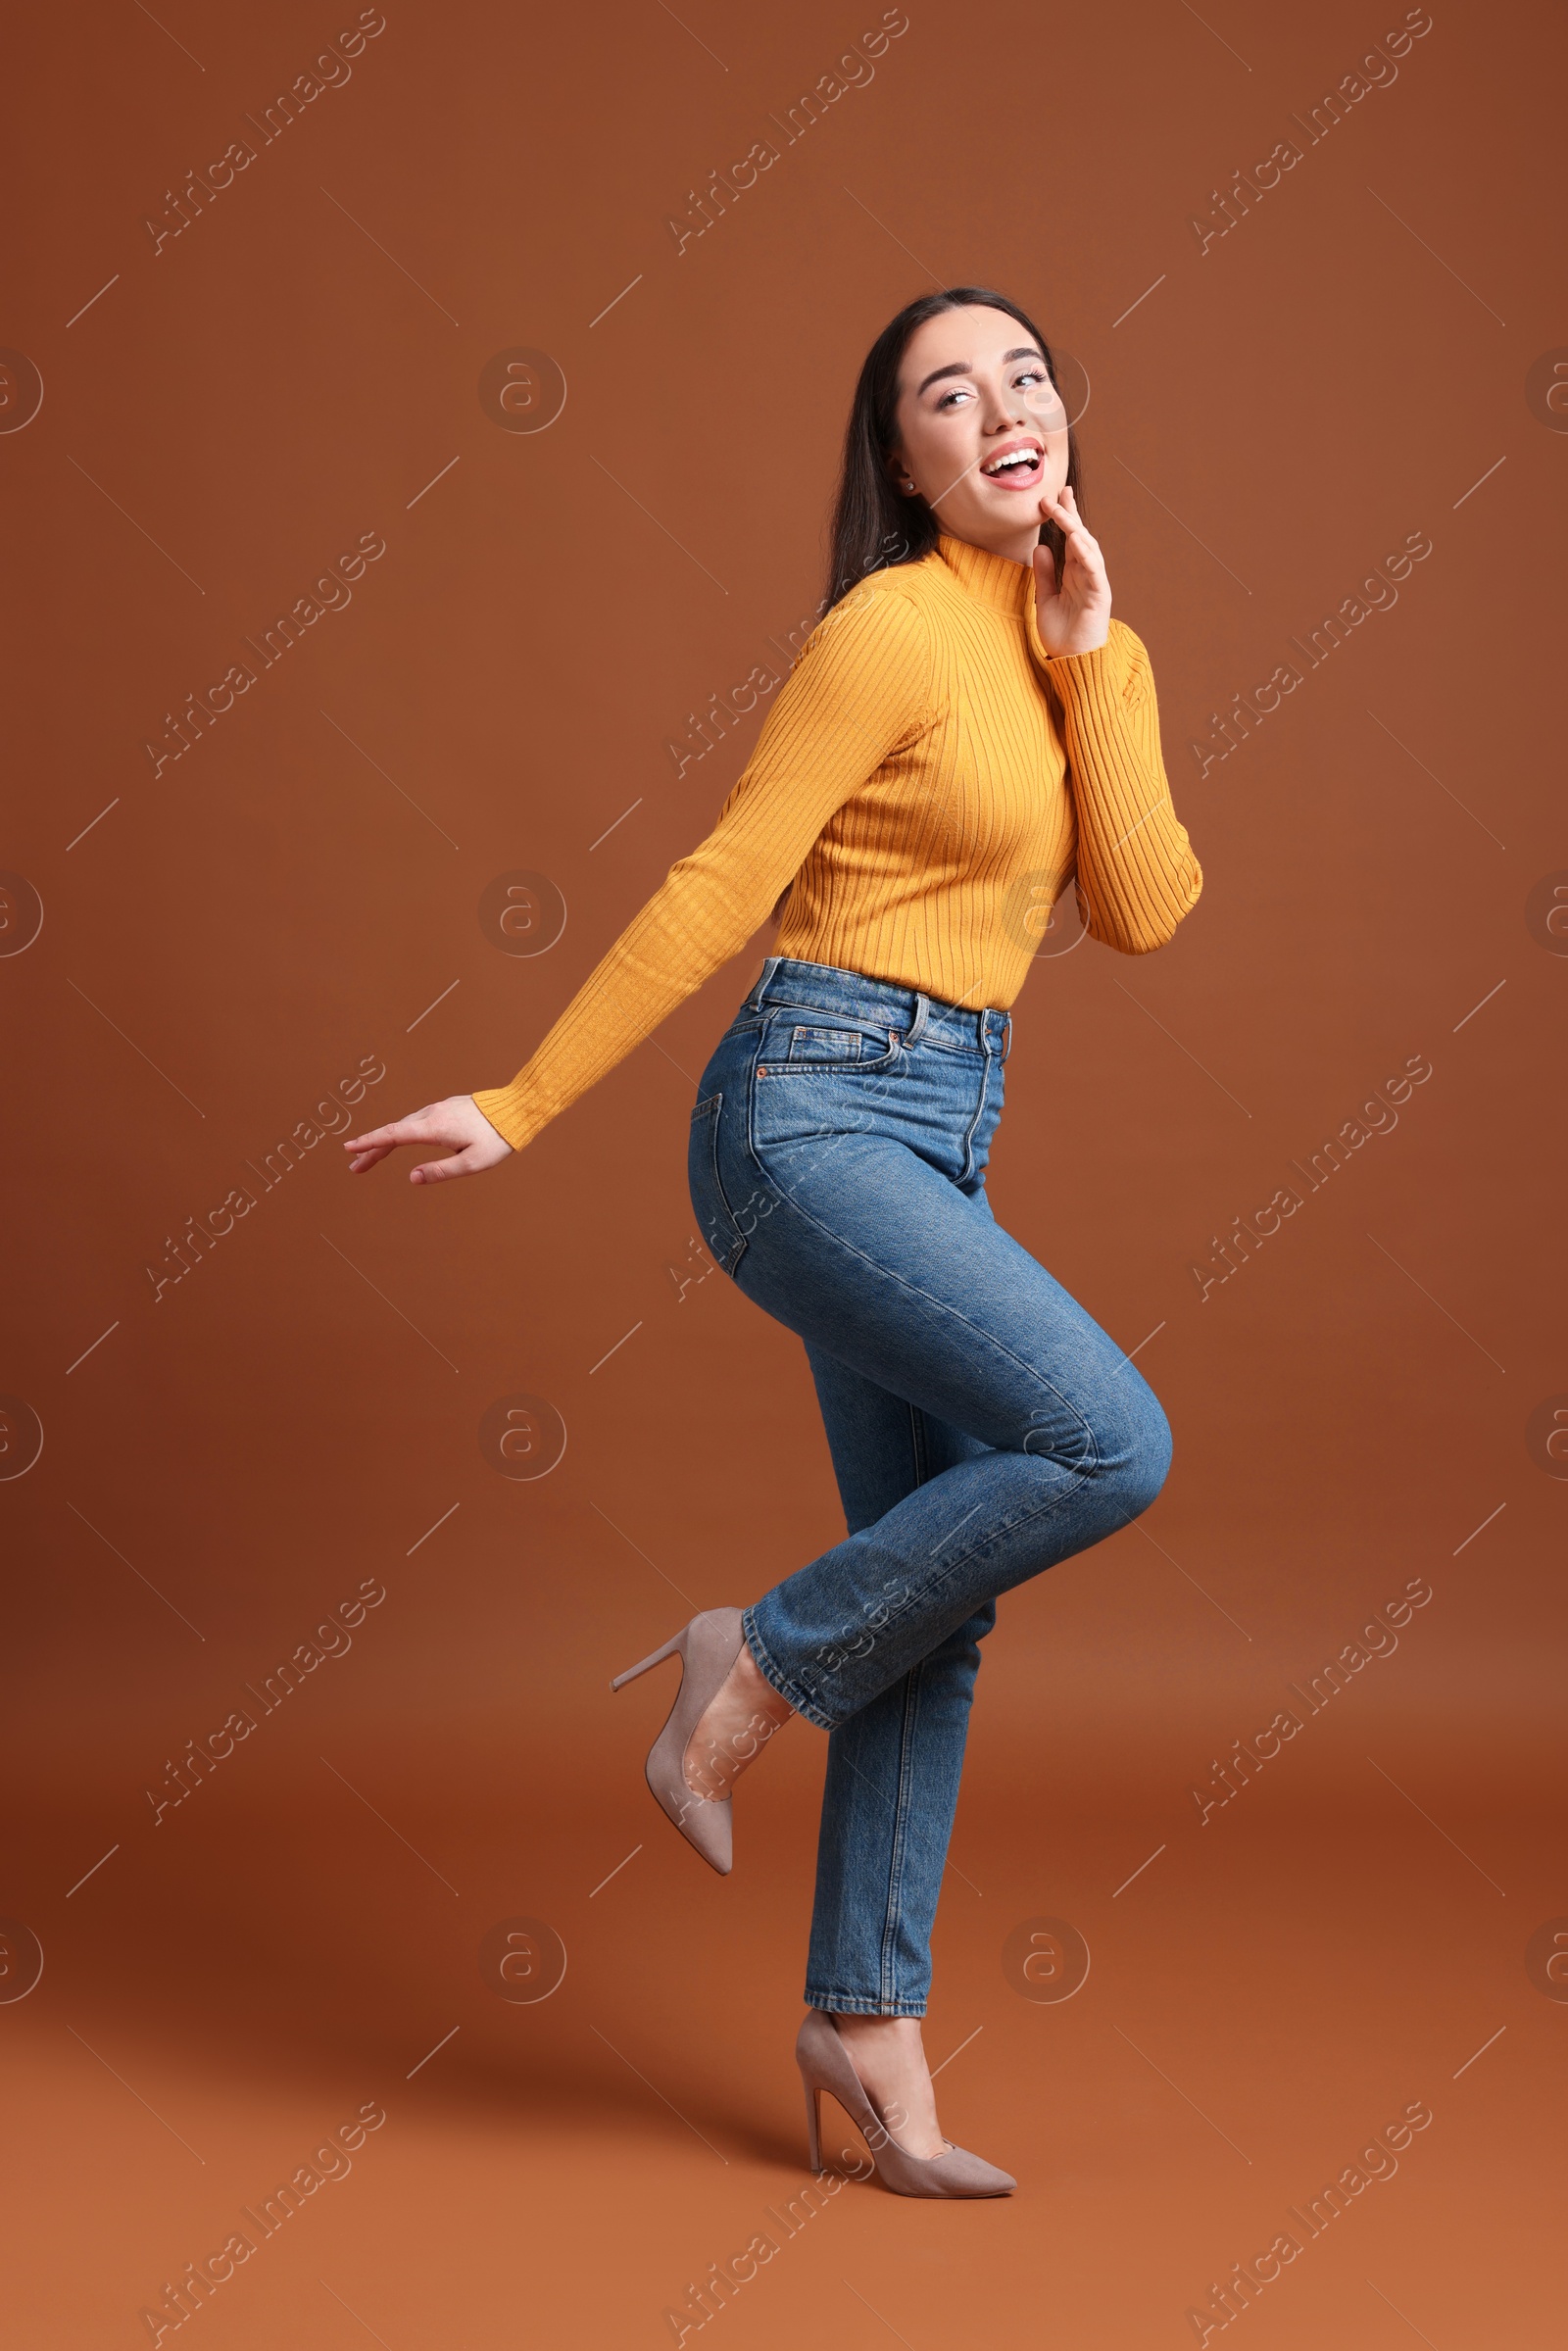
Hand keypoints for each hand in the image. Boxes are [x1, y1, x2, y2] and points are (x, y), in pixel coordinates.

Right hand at [342, 1095, 512, 1184]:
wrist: (516, 1109)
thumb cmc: (496, 1140)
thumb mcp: (471, 1164)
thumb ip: (441, 1172)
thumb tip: (412, 1178)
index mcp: (434, 1128)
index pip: (393, 1135)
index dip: (369, 1143)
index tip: (349, 1149)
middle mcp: (432, 1114)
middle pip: (394, 1132)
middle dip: (372, 1149)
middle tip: (355, 1167)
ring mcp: (438, 1108)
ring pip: (405, 1126)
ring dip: (386, 1141)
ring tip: (372, 1157)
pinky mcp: (445, 1107)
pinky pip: (416, 1121)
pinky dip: (402, 1132)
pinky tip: (399, 1141)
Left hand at [1031, 485, 1111, 656]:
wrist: (1072, 661)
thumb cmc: (1061, 634)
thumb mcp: (1044, 599)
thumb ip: (1043, 574)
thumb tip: (1040, 547)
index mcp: (1074, 574)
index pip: (1069, 539)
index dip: (1063, 518)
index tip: (1052, 499)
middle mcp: (1086, 574)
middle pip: (1080, 537)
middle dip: (1070, 515)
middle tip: (1057, 494)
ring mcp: (1094, 583)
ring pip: (1088, 548)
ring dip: (1075, 528)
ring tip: (1061, 510)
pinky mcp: (1099, 595)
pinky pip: (1094, 569)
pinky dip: (1085, 553)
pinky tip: (1075, 538)